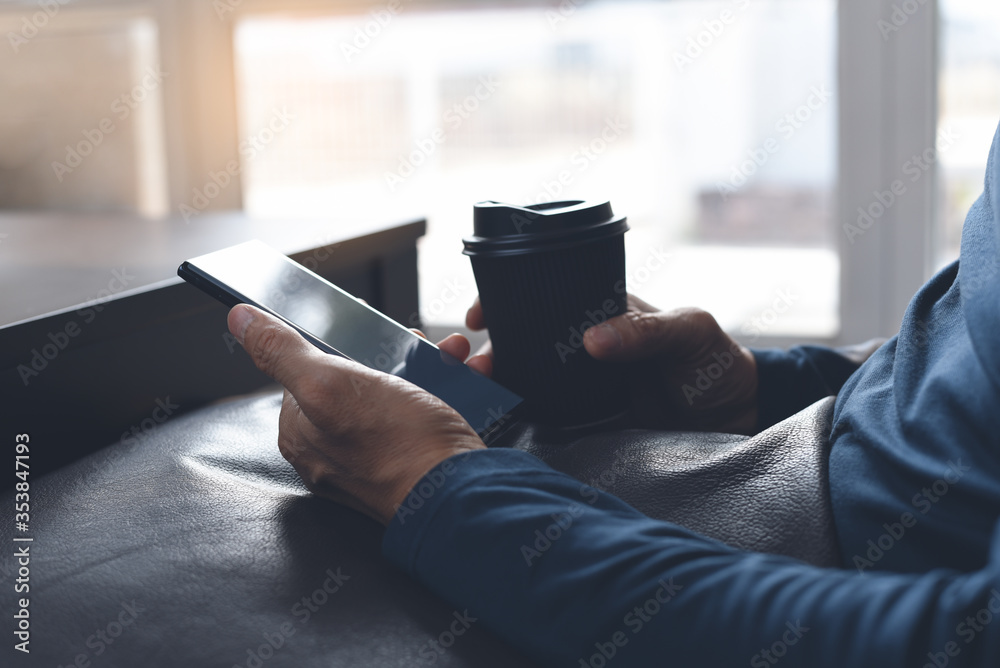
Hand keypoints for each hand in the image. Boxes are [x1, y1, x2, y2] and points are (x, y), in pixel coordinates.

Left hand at [228, 304, 484, 525]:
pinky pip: (422, 415)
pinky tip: (461, 381)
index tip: (365, 330)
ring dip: (425, 366)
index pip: (305, 370)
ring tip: (449, 357)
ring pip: (395, 393)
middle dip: (391, 353)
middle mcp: (332, 450)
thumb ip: (283, 353)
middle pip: (355, 379)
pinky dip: (444, 391)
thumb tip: (240, 320)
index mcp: (301, 433)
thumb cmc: (400, 448)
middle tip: (417, 343)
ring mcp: (373, 458)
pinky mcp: (411, 462)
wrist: (462, 496)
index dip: (337, 343)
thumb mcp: (332, 386)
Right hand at [465, 294, 757, 433]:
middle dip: (489, 351)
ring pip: (528, 382)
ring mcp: (583, 390)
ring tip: (474, 392)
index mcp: (602, 315)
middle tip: (467, 364)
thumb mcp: (689, 332)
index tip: (478, 317)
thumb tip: (592, 339)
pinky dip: (521, 420)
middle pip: (524, 345)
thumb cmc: (716, 363)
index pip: (544, 301)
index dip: (504, 304)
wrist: (738, 421)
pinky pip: (547, 421)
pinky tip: (500, 423)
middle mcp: (584, 351)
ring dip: (497, 385)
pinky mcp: (589, 427)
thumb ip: (646, 331)